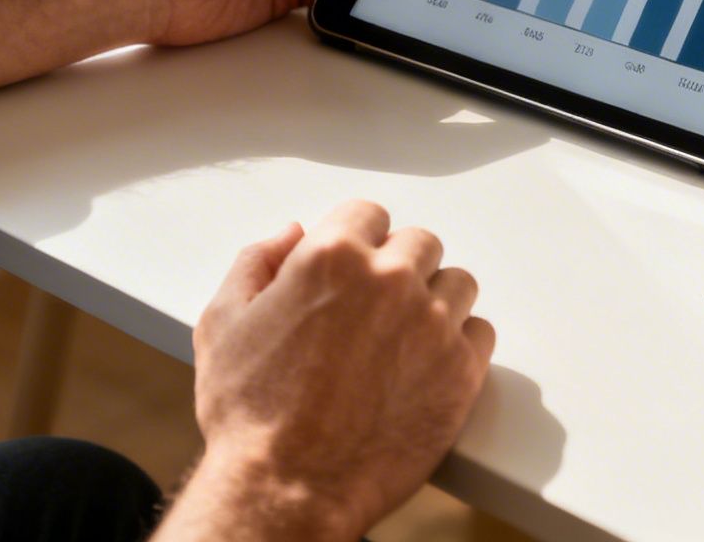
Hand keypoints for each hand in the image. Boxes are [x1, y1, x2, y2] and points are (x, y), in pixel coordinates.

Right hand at [181, 201, 494, 539]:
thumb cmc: (250, 414)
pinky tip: (426, 366)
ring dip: (434, 300)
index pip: (369, 214)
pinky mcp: (461, 371)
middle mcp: (390, 279)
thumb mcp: (223, 322)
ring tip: (404, 338)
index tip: (353, 268)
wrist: (287, 488)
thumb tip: (290, 235)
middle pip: (419, 243)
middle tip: (375, 309)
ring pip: (456, 283)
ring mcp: (433, 324)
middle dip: (397, 267)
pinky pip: (480, 332)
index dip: (357, 240)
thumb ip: (255, 263)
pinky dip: (458, 343)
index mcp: (332, 255)